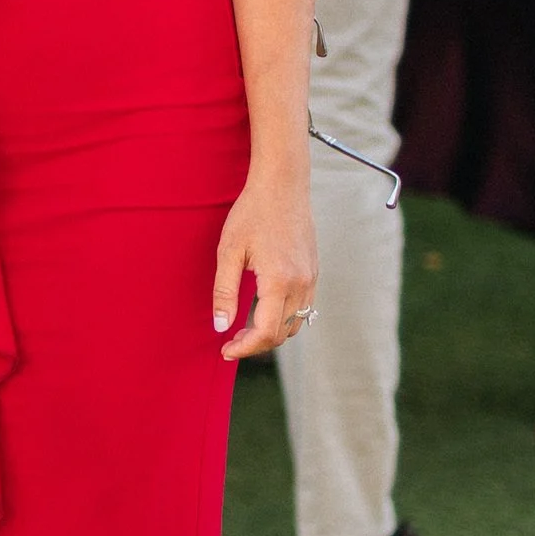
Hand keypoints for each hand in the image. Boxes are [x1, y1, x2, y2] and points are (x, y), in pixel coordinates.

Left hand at [212, 168, 317, 361]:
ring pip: (296, 323)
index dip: (245, 348)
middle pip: (282, 333)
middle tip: (229, 342)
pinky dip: (284, 318)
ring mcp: (311, 278)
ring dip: (271, 333)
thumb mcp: (229, 251)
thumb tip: (221, 327)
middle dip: (256, 344)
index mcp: (279, 281)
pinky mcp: (314, 271)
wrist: (282, 185)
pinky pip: (304, 307)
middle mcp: (301, 284)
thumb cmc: (251, 214)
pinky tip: (263, 310)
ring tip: (244, 329)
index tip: (225, 351)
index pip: (266, 332)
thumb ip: (224, 292)